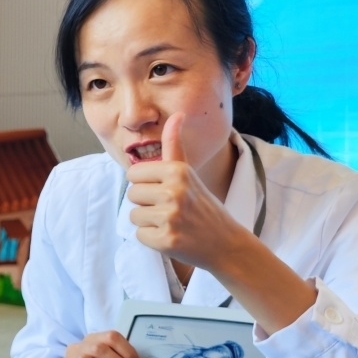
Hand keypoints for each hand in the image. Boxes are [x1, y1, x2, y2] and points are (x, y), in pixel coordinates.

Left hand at [124, 113, 247, 269]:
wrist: (226, 242)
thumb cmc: (203, 204)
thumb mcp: (189, 172)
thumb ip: (174, 144)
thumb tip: (177, 114)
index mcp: (177, 171)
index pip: (133, 174)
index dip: (145, 183)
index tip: (162, 190)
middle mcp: (174, 192)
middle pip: (132, 194)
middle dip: (146, 203)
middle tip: (170, 208)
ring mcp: (170, 217)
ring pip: (134, 215)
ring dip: (148, 222)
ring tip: (171, 222)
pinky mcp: (166, 240)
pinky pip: (140, 235)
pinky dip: (152, 239)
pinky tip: (171, 236)